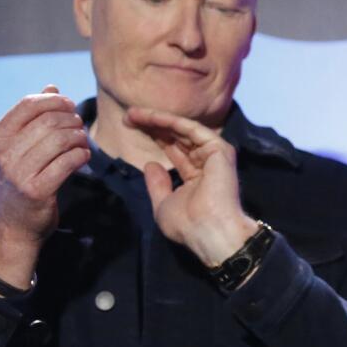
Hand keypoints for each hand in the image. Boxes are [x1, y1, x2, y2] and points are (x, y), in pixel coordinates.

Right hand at [0, 86, 89, 288]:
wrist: (14, 225)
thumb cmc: (20, 180)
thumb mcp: (18, 147)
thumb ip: (34, 117)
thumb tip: (52, 87)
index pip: (28, 104)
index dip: (55, 100)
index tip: (70, 106)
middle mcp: (4, 154)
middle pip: (48, 121)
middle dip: (71, 120)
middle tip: (80, 127)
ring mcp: (19, 173)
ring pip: (60, 140)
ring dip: (79, 137)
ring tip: (82, 141)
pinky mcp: (37, 191)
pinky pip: (68, 162)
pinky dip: (82, 155)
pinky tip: (84, 156)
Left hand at [123, 107, 255, 265]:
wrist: (208, 231)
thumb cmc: (188, 224)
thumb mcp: (163, 204)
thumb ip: (157, 184)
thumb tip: (151, 164)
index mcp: (196, 176)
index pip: (174, 151)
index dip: (154, 138)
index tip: (130, 129)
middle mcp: (206, 161)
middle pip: (177, 137)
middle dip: (152, 126)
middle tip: (128, 117)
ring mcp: (213, 153)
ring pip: (182, 129)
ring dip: (156, 119)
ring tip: (132, 115)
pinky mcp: (217, 148)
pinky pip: (189, 129)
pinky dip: (168, 121)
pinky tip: (148, 117)